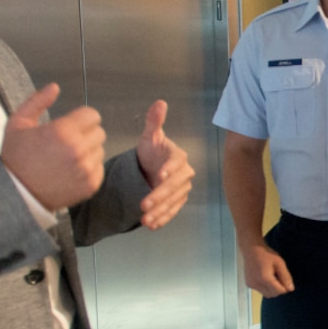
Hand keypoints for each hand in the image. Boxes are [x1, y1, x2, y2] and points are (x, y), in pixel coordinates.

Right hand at [2, 83, 103, 210]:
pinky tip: (70, 171)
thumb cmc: (16, 158)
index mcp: (62, 131)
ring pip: (100, 150)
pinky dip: (88, 168)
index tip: (72, 125)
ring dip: (88, 151)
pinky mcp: (91, 184)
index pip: (92, 115)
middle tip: (67, 142)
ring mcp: (86, 168)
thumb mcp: (18, 124)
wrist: (16, 193)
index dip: (82, 118)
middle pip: (99, 132)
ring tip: (67, 158)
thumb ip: (37, 102)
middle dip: (85, 133)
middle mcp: (78, 149)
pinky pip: (99, 168)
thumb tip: (55, 87)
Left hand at [134, 100, 193, 229]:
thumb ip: (154, 121)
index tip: (159, 175)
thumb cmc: (150, 151)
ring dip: (159, 211)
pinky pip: (172, 212)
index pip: (176, 163)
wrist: (149, 168)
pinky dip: (163, 219)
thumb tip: (160, 103)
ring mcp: (181, 190)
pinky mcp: (177, 202)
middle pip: (173, 186)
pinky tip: (152, 225)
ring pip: (172, 202)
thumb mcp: (150, 136)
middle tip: (143, 204)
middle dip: (159, 196)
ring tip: (145, 219)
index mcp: (178, 157)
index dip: (168, 169)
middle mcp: (184, 174)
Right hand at [241, 242, 292, 296]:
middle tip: (278, 277)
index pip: (279, 291)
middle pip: (273, 294)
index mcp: (265, 278)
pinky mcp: (248, 284)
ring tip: (272, 277)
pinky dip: (266, 288)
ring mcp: (251, 285)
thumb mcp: (280, 263)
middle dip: (279, 289)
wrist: (251, 249)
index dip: (285, 287)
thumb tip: (290, 289)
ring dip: (272, 290)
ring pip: (267, 294)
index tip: (284, 279)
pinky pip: (261, 291)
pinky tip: (265, 278)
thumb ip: (286, 276)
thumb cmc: (267, 254)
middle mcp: (257, 284)